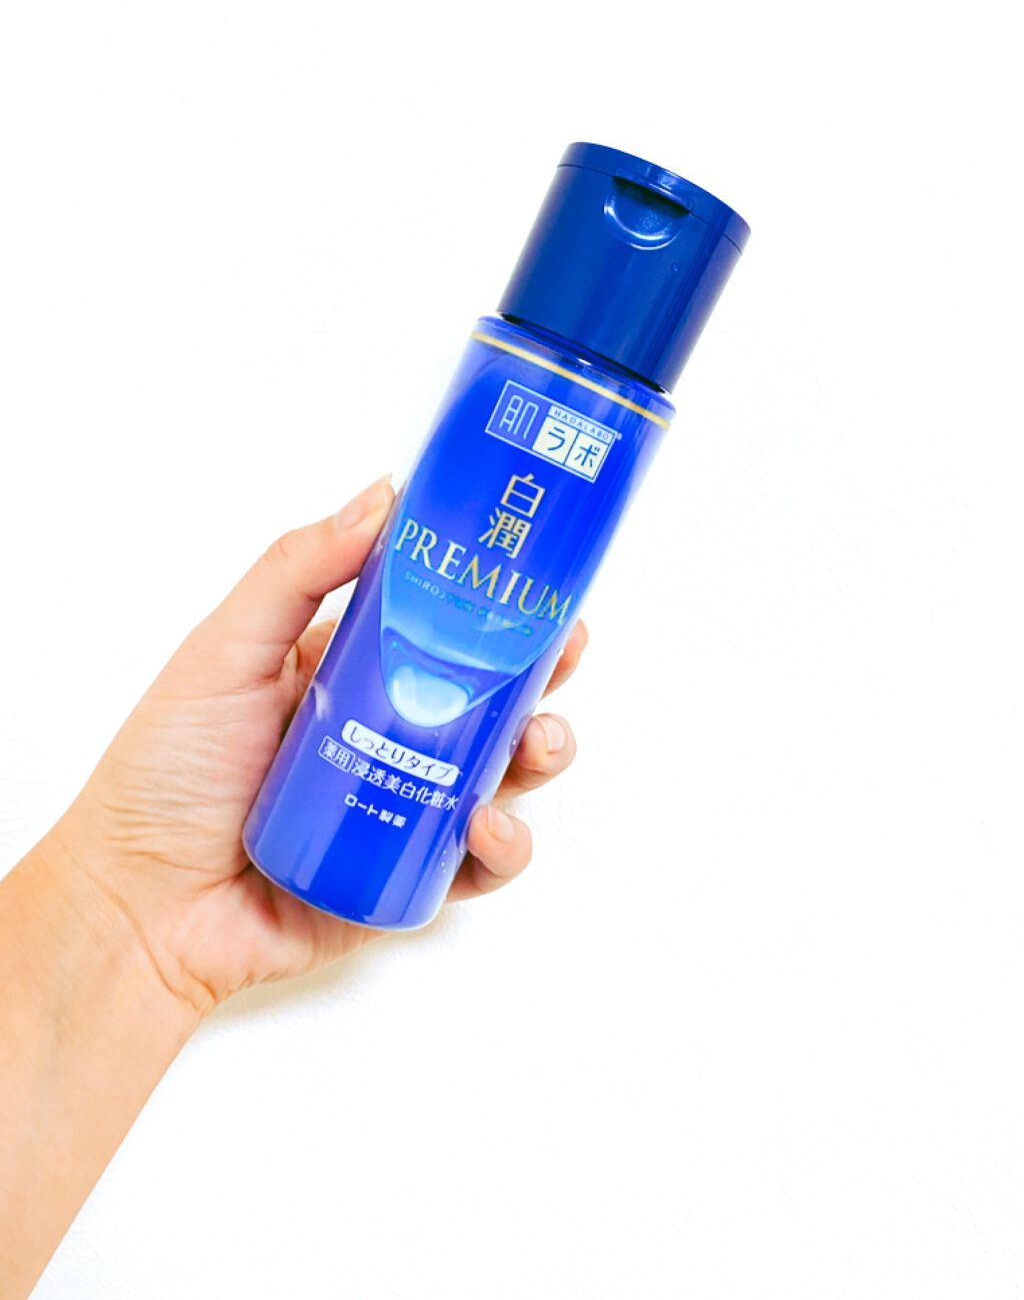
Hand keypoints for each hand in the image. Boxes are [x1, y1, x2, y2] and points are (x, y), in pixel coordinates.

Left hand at [48, 475, 584, 1018]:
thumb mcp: (225, 651)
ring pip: (502, 776)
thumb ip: (298, 571)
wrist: (139, 907)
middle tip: (568, 650)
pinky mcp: (408, 879)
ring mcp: (403, 807)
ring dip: (540, 753)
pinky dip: (503, 847)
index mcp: (348, 673)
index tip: (542, 575)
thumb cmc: (166, 774)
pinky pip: (478, 864)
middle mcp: (387, 736)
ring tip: (540, 742)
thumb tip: (384, 493)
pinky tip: (486, 826)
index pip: (440, 626)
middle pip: (490, 698)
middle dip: (542, 674)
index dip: (497, 602)